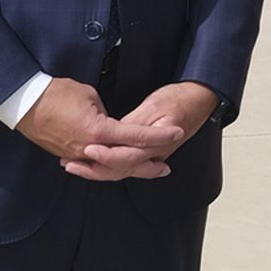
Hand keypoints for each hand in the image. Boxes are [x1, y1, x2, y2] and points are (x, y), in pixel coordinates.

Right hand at [18, 77, 181, 182]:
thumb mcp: (89, 96)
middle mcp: (91, 148)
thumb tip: (112, 123)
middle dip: (148, 164)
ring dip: (130, 170)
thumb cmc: (56, 93)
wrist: (25, 103)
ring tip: (147, 171)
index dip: (159, 135)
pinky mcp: (69, 155)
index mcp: (99, 131)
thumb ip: (106, 114)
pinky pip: (94, 166)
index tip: (177, 132)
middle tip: (166, 167)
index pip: (136, 136)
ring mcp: (79, 155)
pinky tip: (118, 169)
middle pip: (127, 161)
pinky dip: (108, 169)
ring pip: (110, 168)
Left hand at [64, 78, 216, 182]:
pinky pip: (126, 164)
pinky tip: (95, 164)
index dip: (104, 155)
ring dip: (97, 170)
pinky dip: (108, 166)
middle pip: (120, 169)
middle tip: (70, 164)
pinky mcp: (149, 153)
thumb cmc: (180, 100)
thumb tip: (114, 132)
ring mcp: (152, 156)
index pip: (125, 156)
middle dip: (93, 169)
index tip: (87, 150)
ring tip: (75, 166)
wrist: (200, 100)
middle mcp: (153, 155)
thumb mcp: (154, 106)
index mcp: (155, 144)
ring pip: (121, 170)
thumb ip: (134, 123)